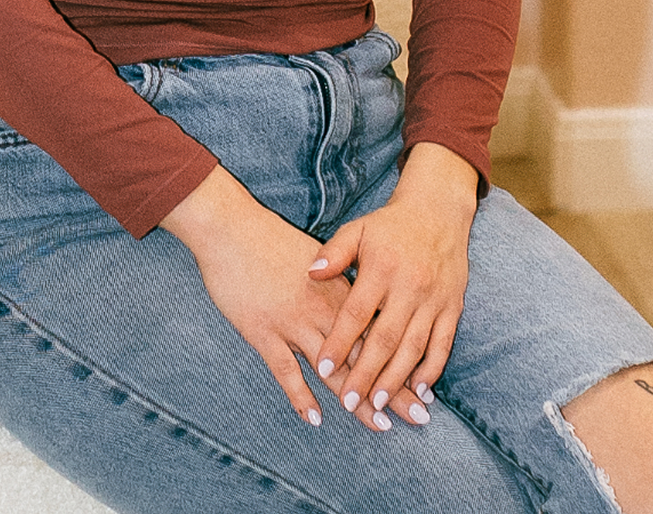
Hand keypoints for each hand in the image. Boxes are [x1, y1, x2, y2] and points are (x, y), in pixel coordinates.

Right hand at [157, 166, 418, 429]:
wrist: (230, 226)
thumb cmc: (268, 239)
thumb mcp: (313, 256)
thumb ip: (337, 281)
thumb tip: (360, 303)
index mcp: (336, 290)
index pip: (377, 332)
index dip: (401, 361)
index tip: (423, 387)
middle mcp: (321, 309)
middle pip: (364, 355)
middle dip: (392, 389)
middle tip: (419, 418)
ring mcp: (292, 322)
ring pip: (332, 370)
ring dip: (357, 399)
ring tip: (381, 426)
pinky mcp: (263, 332)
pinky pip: (285, 371)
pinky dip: (300, 396)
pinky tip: (314, 418)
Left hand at [308, 142, 477, 428]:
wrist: (438, 211)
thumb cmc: (390, 226)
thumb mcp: (358, 230)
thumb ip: (334, 253)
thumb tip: (309, 273)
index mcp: (382, 268)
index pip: (357, 312)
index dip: (339, 341)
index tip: (322, 367)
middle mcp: (409, 286)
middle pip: (386, 338)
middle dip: (366, 373)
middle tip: (348, 402)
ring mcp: (434, 299)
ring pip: (414, 347)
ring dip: (397, 379)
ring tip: (378, 404)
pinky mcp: (452, 307)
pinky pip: (443, 344)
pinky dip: (432, 369)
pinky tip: (419, 390)